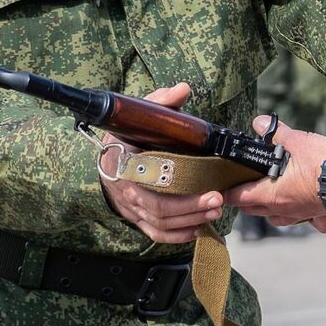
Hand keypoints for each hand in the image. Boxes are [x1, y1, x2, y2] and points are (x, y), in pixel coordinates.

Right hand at [99, 82, 225, 242]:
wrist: (107, 160)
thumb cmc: (126, 138)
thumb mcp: (137, 116)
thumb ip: (160, 103)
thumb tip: (182, 89)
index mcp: (124, 161)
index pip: (148, 179)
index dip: (175, 186)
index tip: (205, 183)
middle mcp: (125, 188)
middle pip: (157, 207)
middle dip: (190, 206)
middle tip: (217, 200)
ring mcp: (130, 207)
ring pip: (159, 224)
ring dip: (189, 220)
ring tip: (215, 211)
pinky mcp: (137, 218)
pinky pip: (156, 234)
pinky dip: (178, 235)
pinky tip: (198, 228)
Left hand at [224, 116, 325, 232]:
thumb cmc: (323, 164)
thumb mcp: (298, 141)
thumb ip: (277, 133)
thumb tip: (259, 122)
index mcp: (272, 194)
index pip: (240, 197)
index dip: (227, 193)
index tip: (220, 190)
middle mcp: (283, 209)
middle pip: (254, 210)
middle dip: (244, 201)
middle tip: (239, 190)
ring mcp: (300, 215)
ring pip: (276, 218)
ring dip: (267, 211)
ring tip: (267, 199)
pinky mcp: (317, 215)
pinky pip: (303, 220)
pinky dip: (298, 216)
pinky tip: (301, 208)